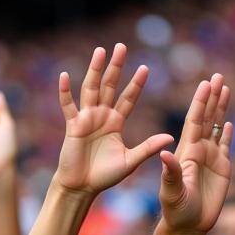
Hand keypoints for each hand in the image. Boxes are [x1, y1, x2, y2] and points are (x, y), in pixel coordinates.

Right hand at [55, 43, 172, 196]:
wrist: (81, 187)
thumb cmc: (104, 176)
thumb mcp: (130, 161)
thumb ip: (147, 147)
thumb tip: (170, 137)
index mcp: (115, 123)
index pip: (128, 98)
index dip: (136, 84)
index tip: (145, 67)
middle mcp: (101, 116)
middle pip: (110, 86)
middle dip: (116, 67)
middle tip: (121, 46)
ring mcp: (86, 119)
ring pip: (91, 89)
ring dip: (95, 70)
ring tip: (100, 51)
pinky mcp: (72, 126)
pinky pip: (68, 106)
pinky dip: (65, 92)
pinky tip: (64, 76)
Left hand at [158, 74, 231, 233]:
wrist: (188, 227)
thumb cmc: (176, 211)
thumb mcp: (171, 192)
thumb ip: (170, 173)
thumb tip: (164, 153)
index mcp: (186, 153)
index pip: (194, 122)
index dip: (200, 103)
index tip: (205, 83)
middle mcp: (198, 152)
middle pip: (207, 119)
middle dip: (212, 98)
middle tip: (217, 76)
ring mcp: (211, 159)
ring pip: (217, 128)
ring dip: (221, 109)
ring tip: (225, 89)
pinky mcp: (222, 169)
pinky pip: (225, 146)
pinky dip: (228, 134)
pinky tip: (229, 122)